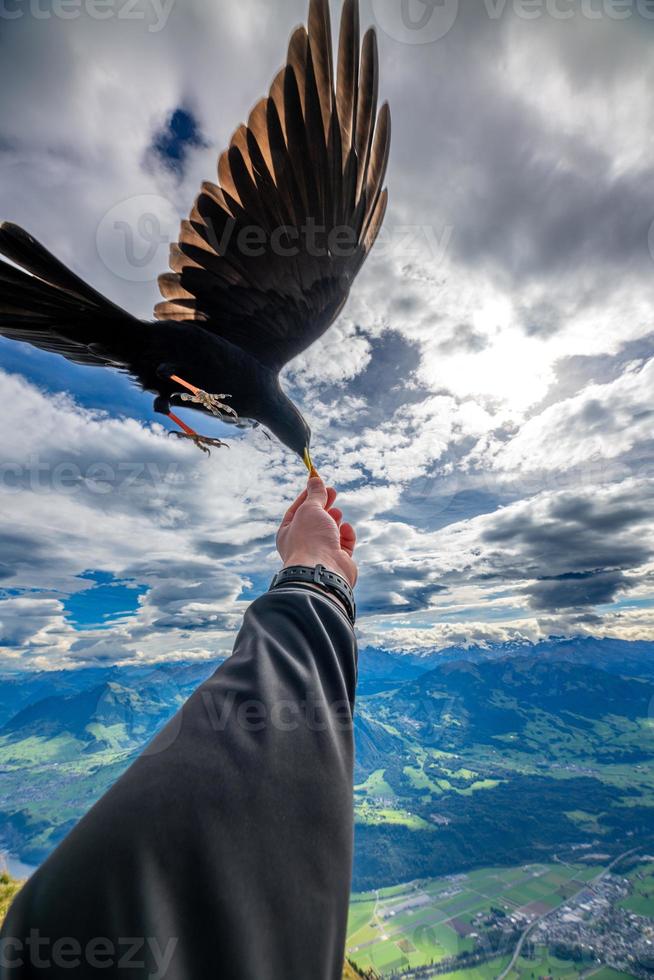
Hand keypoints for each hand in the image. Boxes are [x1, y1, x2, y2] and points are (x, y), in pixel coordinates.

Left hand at [276, 472, 357, 587]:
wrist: (323, 570)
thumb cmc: (310, 539)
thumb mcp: (310, 509)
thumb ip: (315, 494)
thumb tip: (314, 478)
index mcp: (288, 533)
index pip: (297, 510)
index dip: (308, 496)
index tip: (318, 483)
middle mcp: (303, 545)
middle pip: (315, 520)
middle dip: (324, 505)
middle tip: (333, 492)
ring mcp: (321, 553)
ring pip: (330, 532)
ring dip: (334, 520)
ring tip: (337, 513)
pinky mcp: (338, 560)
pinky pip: (344, 544)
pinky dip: (347, 535)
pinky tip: (347, 529)